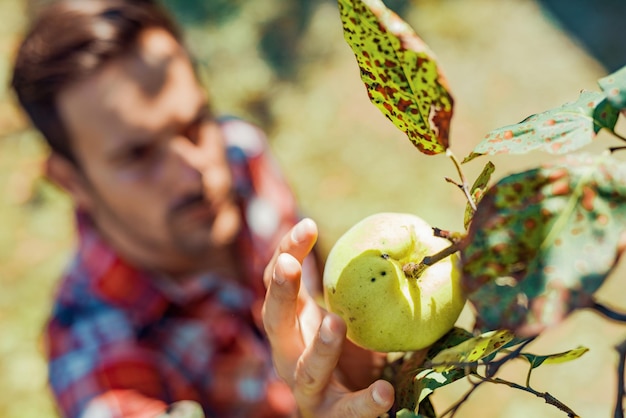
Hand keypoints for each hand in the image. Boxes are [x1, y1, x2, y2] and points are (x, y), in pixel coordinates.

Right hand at [263, 218, 394, 417]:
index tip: (307, 225)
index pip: (278, 283)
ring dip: (320, 347)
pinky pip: (346, 411)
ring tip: (337, 323)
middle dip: (280, 293)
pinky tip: (384, 393)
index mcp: (292, 323)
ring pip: (306, 370)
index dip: (286, 254)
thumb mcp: (345, 314)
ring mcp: (307, 389)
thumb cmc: (345, 352)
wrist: (346, 410)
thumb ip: (352, 287)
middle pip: (274, 321)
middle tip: (289, 266)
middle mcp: (290, 353)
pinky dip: (364, 403)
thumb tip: (394, 237)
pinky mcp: (331, 417)